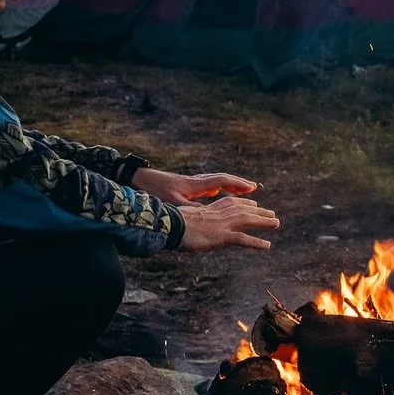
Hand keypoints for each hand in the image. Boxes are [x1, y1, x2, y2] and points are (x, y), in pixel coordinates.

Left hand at [129, 168, 258, 202]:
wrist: (139, 179)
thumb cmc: (154, 191)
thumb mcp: (171, 203)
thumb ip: (187, 210)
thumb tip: (203, 215)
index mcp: (194, 185)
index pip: (221, 180)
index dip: (237, 184)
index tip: (252, 188)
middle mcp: (195, 181)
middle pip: (222, 178)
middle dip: (238, 183)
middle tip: (254, 188)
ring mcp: (190, 182)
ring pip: (215, 180)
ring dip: (229, 184)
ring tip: (242, 190)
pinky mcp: (184, 185)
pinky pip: (207, 184)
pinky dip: (217, 187)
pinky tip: (217, 193)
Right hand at [177, 195, 280, 251]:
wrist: (171, 225)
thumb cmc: (173, 223)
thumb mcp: (185, 218)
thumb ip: (194, 220)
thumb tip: (190, 224)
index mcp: (211, 208)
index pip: (232, 202)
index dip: (244, 203)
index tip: (253, 203)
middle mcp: (220, 214)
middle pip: (244, 210)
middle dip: (259, 211)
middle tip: (272, 214)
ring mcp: (223, 224)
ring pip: (248, 221)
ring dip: (264, 222)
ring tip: (276, 224)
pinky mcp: (223, 236)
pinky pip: (244, 239)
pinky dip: (257, 243)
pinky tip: (267, 246)